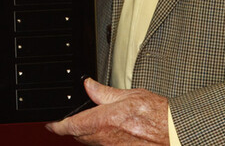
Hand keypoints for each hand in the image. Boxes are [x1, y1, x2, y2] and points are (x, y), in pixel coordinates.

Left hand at [46, 78, 169, 145]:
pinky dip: (102, 140)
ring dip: (88, 135)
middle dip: (74, 128)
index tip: (50, 125)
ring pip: (91, 143)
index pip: (70, 126)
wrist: (174, 132)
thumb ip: (103, 92)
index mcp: (103, 121)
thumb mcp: (127, 95)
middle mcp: (105, 138)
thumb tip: (88, 85)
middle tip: (73, 120)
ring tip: (96, 123)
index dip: (57, 126)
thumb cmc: (156, 114)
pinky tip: (111, 132)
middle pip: (79, 136)